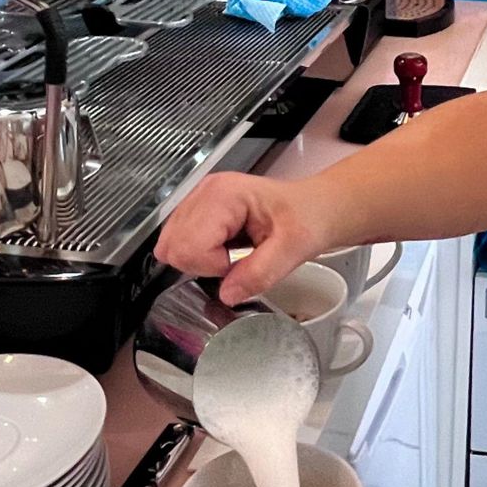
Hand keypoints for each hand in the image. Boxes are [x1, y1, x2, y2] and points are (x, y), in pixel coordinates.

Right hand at [154, 173, 341, 304]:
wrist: (315, 208)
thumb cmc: (307, 218)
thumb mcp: (293, 249)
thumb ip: (260, 273)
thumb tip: (227, 294)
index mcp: (224, 195)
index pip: (188, 246)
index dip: (214, 266)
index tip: (240, 261)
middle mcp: (204, 192)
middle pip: (173, 247)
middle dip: (204, 264)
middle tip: (236, 259)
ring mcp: (198, 199)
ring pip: (171, 246)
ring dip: (201, 260)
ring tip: (233, 251)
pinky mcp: (198, 210)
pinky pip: (180, 243)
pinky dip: (201, 255)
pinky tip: (226, 247)